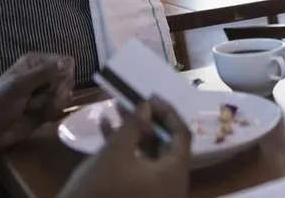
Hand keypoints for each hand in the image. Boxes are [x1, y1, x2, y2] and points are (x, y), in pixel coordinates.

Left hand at [0, 52, 75, 150]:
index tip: (56, 85)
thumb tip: (69, 61)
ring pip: (65, 94)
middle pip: (67, 78)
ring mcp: (45, 92)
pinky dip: (53, 112)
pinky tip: (42, 117)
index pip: (63, 61)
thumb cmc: (0, 103)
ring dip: (53, 104)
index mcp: (34, 62)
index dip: (64, 74)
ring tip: (36, 109)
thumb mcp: (20, 85)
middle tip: (41, 100)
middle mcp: (42, 74)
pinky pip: (61, 107)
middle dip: (57, 91)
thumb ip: (44, 73)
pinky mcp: (47, 108)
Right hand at [60, 99, 190, 197]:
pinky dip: (128, 148)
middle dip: (148, 120)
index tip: (150, 96)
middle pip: (168, 144)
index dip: (168, 112)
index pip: (182, 135)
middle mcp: (171, 184)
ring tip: (117, 108)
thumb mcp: (116, 152)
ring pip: (151, 154)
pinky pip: (141, 166)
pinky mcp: (141, 194)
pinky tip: (106, 128)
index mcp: (174, 174)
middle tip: (133, 101)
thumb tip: (146, 106)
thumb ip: (134, 125)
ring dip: (135, 131)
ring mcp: (157, 191)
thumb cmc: (103, 188)